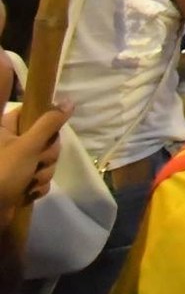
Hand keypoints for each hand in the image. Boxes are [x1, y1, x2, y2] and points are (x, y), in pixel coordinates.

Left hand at [0, 100, 70, 217]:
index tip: (50, 130)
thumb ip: (49, 123)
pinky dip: (37, 184)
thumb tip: (69, 101)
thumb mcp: (28, 146)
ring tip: (29, 181)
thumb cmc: (3, 173)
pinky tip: (28, 191)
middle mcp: (10, 142)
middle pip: (45, 137)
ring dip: (43, 171)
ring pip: (45, 158)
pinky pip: (41, 175)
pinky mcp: (21, 179)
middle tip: (36, 160)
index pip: (31, 111)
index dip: (45, 119)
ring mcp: (16, 162)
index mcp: (5, 129)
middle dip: (46, 154)